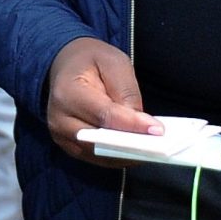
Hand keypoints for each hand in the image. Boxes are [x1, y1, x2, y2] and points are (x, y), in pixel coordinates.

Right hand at [45, 36, 157, 164]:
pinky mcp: (70, 146)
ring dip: (126, 154)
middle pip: (99, 140)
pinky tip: (139, 152)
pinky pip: (97, 158)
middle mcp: (59, 120)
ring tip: (154, 150)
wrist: (65, 66)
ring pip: (98, 154)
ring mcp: (62, 137)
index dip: (131, 125)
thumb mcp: (113, 62)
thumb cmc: (90, 61)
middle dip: (131, 144)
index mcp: (67, 93)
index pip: (104, 115)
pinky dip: (118, 157)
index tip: (157, 130)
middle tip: (160, 145)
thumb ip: (126, 91)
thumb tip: (140, 122)